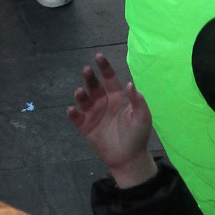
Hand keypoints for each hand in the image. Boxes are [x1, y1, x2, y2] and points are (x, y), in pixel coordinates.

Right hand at [67, 53, 157, 188]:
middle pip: (94, 87)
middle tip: (87, 70)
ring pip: (84, 100)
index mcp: (117, 98)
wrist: (129, 158)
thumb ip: (138, 101)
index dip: (104, 68)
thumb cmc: (138, 136)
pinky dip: (73, 114)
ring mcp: (94, 115)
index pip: (109, 79)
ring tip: (80, 92)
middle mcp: (103, 103)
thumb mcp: (142, 117)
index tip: (98, 57)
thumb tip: (130, 84)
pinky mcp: (86, 128)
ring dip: (81, 95)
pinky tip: (72, 110)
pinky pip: (77, 118)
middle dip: (90, 78)